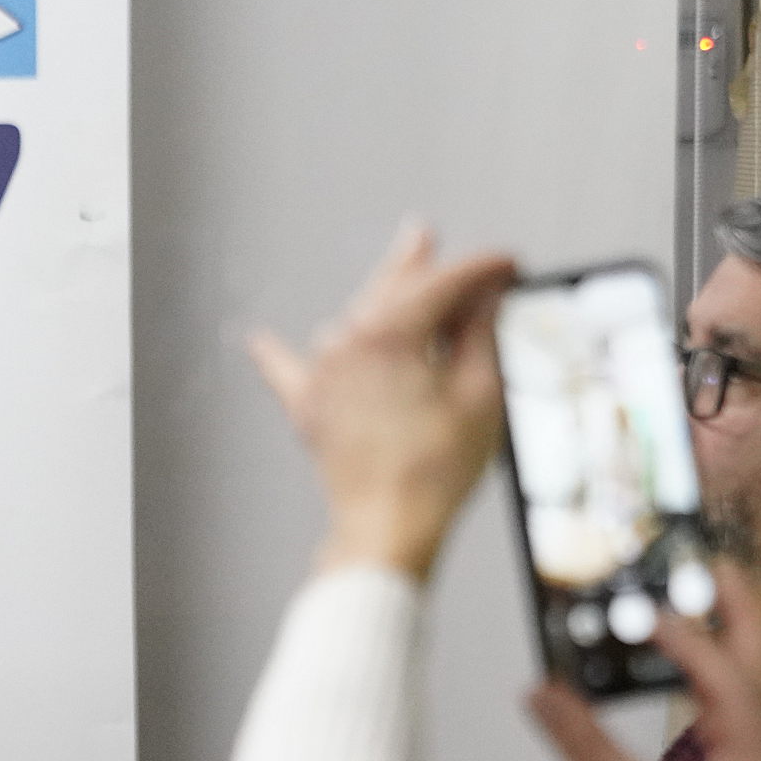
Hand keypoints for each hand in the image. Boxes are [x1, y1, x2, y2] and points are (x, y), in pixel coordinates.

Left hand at [249, 224, 517, 579]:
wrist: (386, 526)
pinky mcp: (307, 406)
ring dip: (378, 301)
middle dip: (417, 263)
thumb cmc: (436, 471)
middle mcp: (344, 343)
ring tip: (396, 276)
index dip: (480, 269)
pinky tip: (253, 339)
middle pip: (390, 290)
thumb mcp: (479, 394)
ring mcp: (320, 373)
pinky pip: (286, 369)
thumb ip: (478, 335)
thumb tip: (485, 298)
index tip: (507, 263)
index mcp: (389, 334)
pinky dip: (275, 353)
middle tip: (425, 234)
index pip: (442, 284)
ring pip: (352, 320)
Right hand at [530, 560, 760, 760]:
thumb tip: (540, 688)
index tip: (652, 613)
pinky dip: (735, 678)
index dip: (692, 644)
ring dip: (741, 641)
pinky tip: (715, 657)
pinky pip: (760, 714)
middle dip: (742, 617)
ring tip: (714, 593)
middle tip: (713, 563)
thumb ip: (584, 744)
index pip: (734, 690)